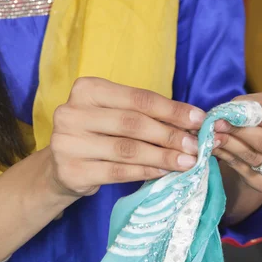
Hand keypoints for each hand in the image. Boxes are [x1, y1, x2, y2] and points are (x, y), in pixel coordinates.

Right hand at [49, 78, 205, 195]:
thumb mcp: (114, 116)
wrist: (61, 167)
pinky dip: (145, 171)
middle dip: (170, 135)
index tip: (199, 120)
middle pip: (133, 123)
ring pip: (127, 149)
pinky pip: (118, 172)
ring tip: (187, 162)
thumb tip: (191, 124)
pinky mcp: (72, 171)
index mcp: (87, 89)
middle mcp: (73, 112)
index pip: (138, 98)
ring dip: (162, 156)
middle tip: (196, 147)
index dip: (171, 110)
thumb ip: (144, 116)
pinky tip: (164, 172)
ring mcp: (69, 143)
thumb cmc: (97, 136)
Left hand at [213, 93, 261, 194]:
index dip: (257, 114)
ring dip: (231, 146)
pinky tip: (217, 148)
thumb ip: (252, 105)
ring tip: (212, 135)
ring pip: (256, 159)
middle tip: (216, 123)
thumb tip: (230, 113)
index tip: (233, 111)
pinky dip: (229, 159)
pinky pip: (247, 173)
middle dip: (240, 131)